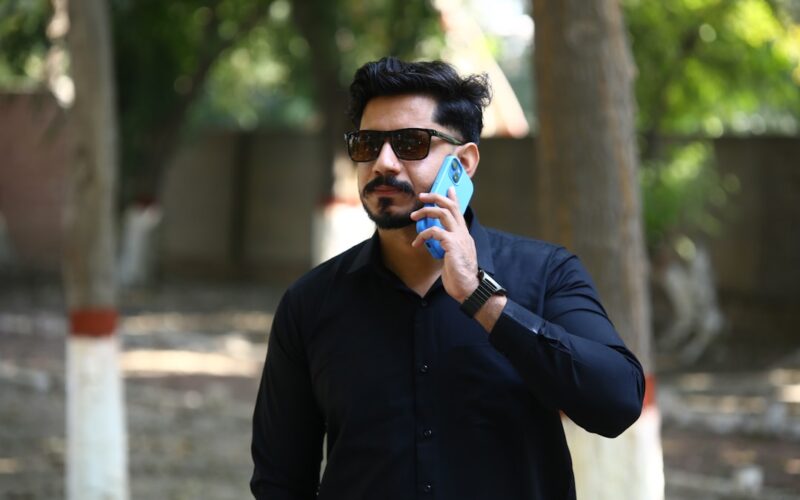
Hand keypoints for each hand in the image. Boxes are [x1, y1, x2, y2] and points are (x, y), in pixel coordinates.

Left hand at [410, 187, 478, 302]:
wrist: (468, 288)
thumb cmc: (460, 275)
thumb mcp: (454, 256)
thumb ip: (448, 245)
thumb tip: (438, 240)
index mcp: (464, 235)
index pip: (459, 211)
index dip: (453, 198)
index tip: (448, 188)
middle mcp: (463, 233)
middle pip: (450, 207)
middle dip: (436, 197)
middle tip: (422, 196)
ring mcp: (459, 237)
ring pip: (443, 213)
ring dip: (426, 211)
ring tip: (414, 216)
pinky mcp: (452, 244)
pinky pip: (434, 232)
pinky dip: (422, 235)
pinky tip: (416, 243)